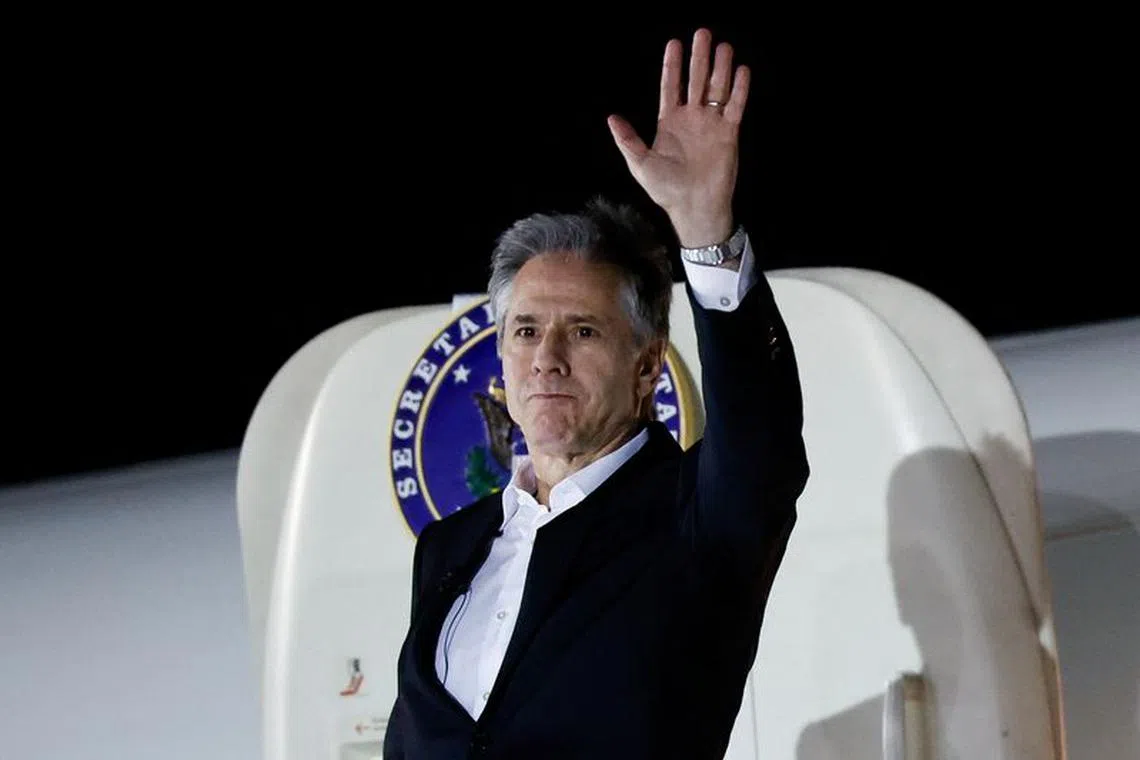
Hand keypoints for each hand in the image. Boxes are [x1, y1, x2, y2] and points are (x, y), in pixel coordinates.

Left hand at [607, 28, 749, 247]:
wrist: (694, 207)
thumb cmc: (665, 189)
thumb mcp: (640, 164)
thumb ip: (627, 140)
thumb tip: (611, 118)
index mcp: (669, 122)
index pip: (671, 86)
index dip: (672, 65)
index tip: (674, 42)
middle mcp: (692, 118)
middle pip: (696, 80)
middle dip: (699, 57)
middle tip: (703, 33)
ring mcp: (711, 124)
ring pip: (717, 88)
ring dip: (720, 67)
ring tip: (723, 46)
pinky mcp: (729, 133)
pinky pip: (735, 106)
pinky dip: (739, 89)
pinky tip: (742, 70)